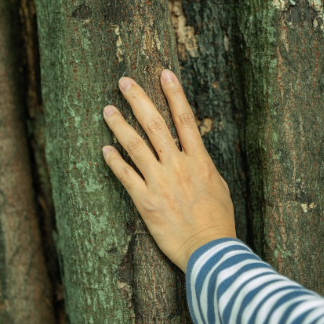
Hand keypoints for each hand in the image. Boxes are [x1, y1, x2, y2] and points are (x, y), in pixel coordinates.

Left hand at [101, 70, 235, 271]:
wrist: (211, 250)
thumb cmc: (219, 222)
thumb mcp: (219, 188)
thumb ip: (204, 169)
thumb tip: (195, 157)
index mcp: (200, 162)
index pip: (185, 119)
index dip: (174, 94)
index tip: (164, 74)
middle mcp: (179, 167)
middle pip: (155, 125)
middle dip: (138, 100)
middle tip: (123, 82)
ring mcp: (160, 183)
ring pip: (135, 146)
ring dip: (119, 125)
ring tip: (107, 110)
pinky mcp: (146, 202)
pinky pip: (125, 176)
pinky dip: (114, 161)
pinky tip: (104, 149)